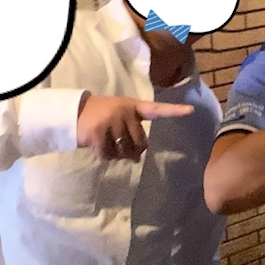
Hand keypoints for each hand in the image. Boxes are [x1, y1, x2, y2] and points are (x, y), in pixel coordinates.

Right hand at [76, 93, 193, 160]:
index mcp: (133, 106)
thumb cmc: (100, 115)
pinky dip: (103, 156)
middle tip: (118, 143)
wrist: (73, 112)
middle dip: (131, 150)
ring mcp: (111, 122)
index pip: (157, 109)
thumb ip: (131, 132)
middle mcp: (124, 112)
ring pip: (124, 152)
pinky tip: (97, 146)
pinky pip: (108, 156)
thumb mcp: (118, 116)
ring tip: (106, 142)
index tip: (191, 110)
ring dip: (116, 154)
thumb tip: (136, 158)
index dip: (174, 111)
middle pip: (140, 143)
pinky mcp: (98, 133)